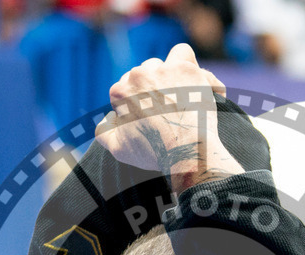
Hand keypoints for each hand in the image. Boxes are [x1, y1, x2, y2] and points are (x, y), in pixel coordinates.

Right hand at [95, 44, 241, 190]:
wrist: (186, 150)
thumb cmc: (154, 152)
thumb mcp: (119, 149)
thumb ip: (104, 132)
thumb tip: (108, 119)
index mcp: (121, 92)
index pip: (124, 88)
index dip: (134, 102)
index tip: (149, 116)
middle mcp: (139, 75)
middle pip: (144, 73)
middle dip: (154, 88)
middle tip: (168, 108)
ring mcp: (163, 70)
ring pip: (163, 62)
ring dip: (172, 76)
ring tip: (184, 97)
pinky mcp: (186, 68)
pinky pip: (184, 53)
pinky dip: (191, 66)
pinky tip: (200, 85)